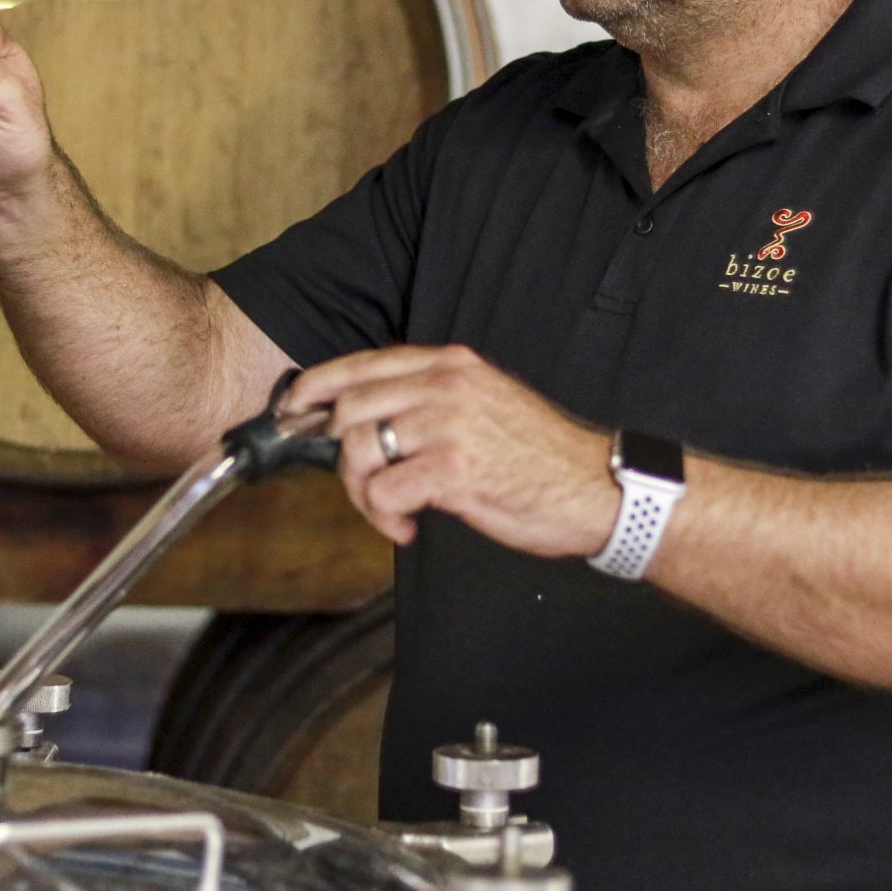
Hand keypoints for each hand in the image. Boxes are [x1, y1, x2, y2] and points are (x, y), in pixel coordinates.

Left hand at [287, 345, 620, 554]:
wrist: (599, 488)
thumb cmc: (543, 458)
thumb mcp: (486, 405)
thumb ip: (432, 402)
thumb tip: (370, 422)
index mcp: (451, 365)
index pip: (361, 363)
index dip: (315, 386)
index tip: (292, 410)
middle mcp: (446, 385)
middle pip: (348, 409)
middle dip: (341, 457)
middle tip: (363, 488)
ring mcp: (448, 424)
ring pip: (359, 450)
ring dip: (363, 493)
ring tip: (393, 513)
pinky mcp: (453, 468)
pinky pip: (383, 491)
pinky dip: (385, 517)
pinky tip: (410, 527)